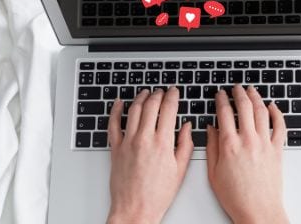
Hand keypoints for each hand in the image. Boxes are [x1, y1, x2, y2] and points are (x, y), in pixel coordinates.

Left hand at [107, 87, 193, 223]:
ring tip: (146, 93)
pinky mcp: (115, 148)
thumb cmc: (157, 195)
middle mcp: (144, 139)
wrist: (135, 210)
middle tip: (162, 91)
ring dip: (140, 98)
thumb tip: (187, 127)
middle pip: (150, 105)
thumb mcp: (180, 170)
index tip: (174, 92)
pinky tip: (119, 103)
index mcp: (163, 143)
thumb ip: (185, 145)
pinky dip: (115, 110)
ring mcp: (128, 142)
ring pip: (133, 110)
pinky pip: (113, 124)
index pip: (168, 109)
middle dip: (158, 94)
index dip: (172, 96)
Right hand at [206, 85, 288, 223]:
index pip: (224, 113)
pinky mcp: (277, 150)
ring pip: (262, 111)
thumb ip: (211, 147)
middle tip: (236, 87)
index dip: (221, 99)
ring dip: (256, 97)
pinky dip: (277, 113)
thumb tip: (210, 129)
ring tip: (252, 90)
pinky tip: (273, 107)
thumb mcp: (213, 173)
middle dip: (239, 93)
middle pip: (244, 106)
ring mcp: (264, 143)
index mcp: (229, 144)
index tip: (219, 94)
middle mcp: (248, 140)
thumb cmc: (235, 197)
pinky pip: (280, 126)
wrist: (258, 210)